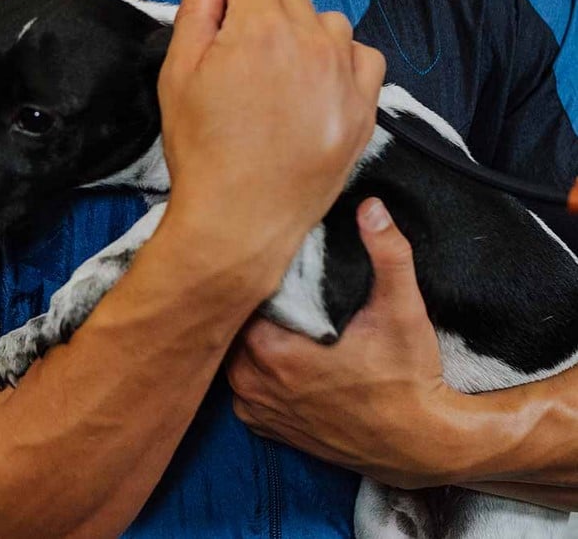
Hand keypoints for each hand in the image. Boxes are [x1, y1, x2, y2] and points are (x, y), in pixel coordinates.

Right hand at [158, 0, 385, 292]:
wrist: (240, 218)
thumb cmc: (201, 147)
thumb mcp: (177, 76)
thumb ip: (194, 14)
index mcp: (259, 27)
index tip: (222, 32)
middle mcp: (310, 41)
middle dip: (266, 15)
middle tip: (246, 62)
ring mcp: (344, 74)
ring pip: (329, 23)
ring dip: (306, 36)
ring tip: (283, 77)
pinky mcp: (365, 107)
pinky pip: (364, 57)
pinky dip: (343, 62)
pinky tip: (319, 88)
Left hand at [225, 199, 470, 488]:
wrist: (422, 445)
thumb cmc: (410, 379)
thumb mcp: (402, 310)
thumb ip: (387, 253)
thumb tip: (371, 207)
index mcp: (273, 351)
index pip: (238, 298)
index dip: (250, 277)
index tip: (268, 262)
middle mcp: (254, 383)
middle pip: (231, 325)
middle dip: (248, 304)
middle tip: (272, 284)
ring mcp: (257, 409)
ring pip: (231, 355)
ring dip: (247, 337)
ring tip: (275, 316)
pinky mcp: (266, 428)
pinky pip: (240, 388)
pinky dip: (253, 371)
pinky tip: (276, 355)